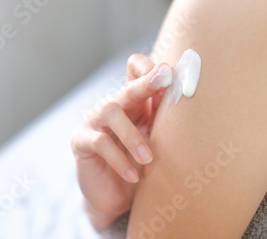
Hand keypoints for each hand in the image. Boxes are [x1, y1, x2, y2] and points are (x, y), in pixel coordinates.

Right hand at [71, 54, 172, 231]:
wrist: (117, 197)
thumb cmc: (141, 164)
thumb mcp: (156, 140)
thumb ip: (165, 119)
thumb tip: (185, 99)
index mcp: (135, 101)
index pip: (137, 70)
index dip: (150, 69)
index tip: (171, 73)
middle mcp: (114, 105)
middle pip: (128, 86)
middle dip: (147, 82)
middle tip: (165, 77)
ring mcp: (94, 120)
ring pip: (111, 111)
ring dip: (133, 136)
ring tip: (148, 159)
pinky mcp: (81, 140)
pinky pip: (100, 142)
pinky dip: (119, 159)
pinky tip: (133, 175)